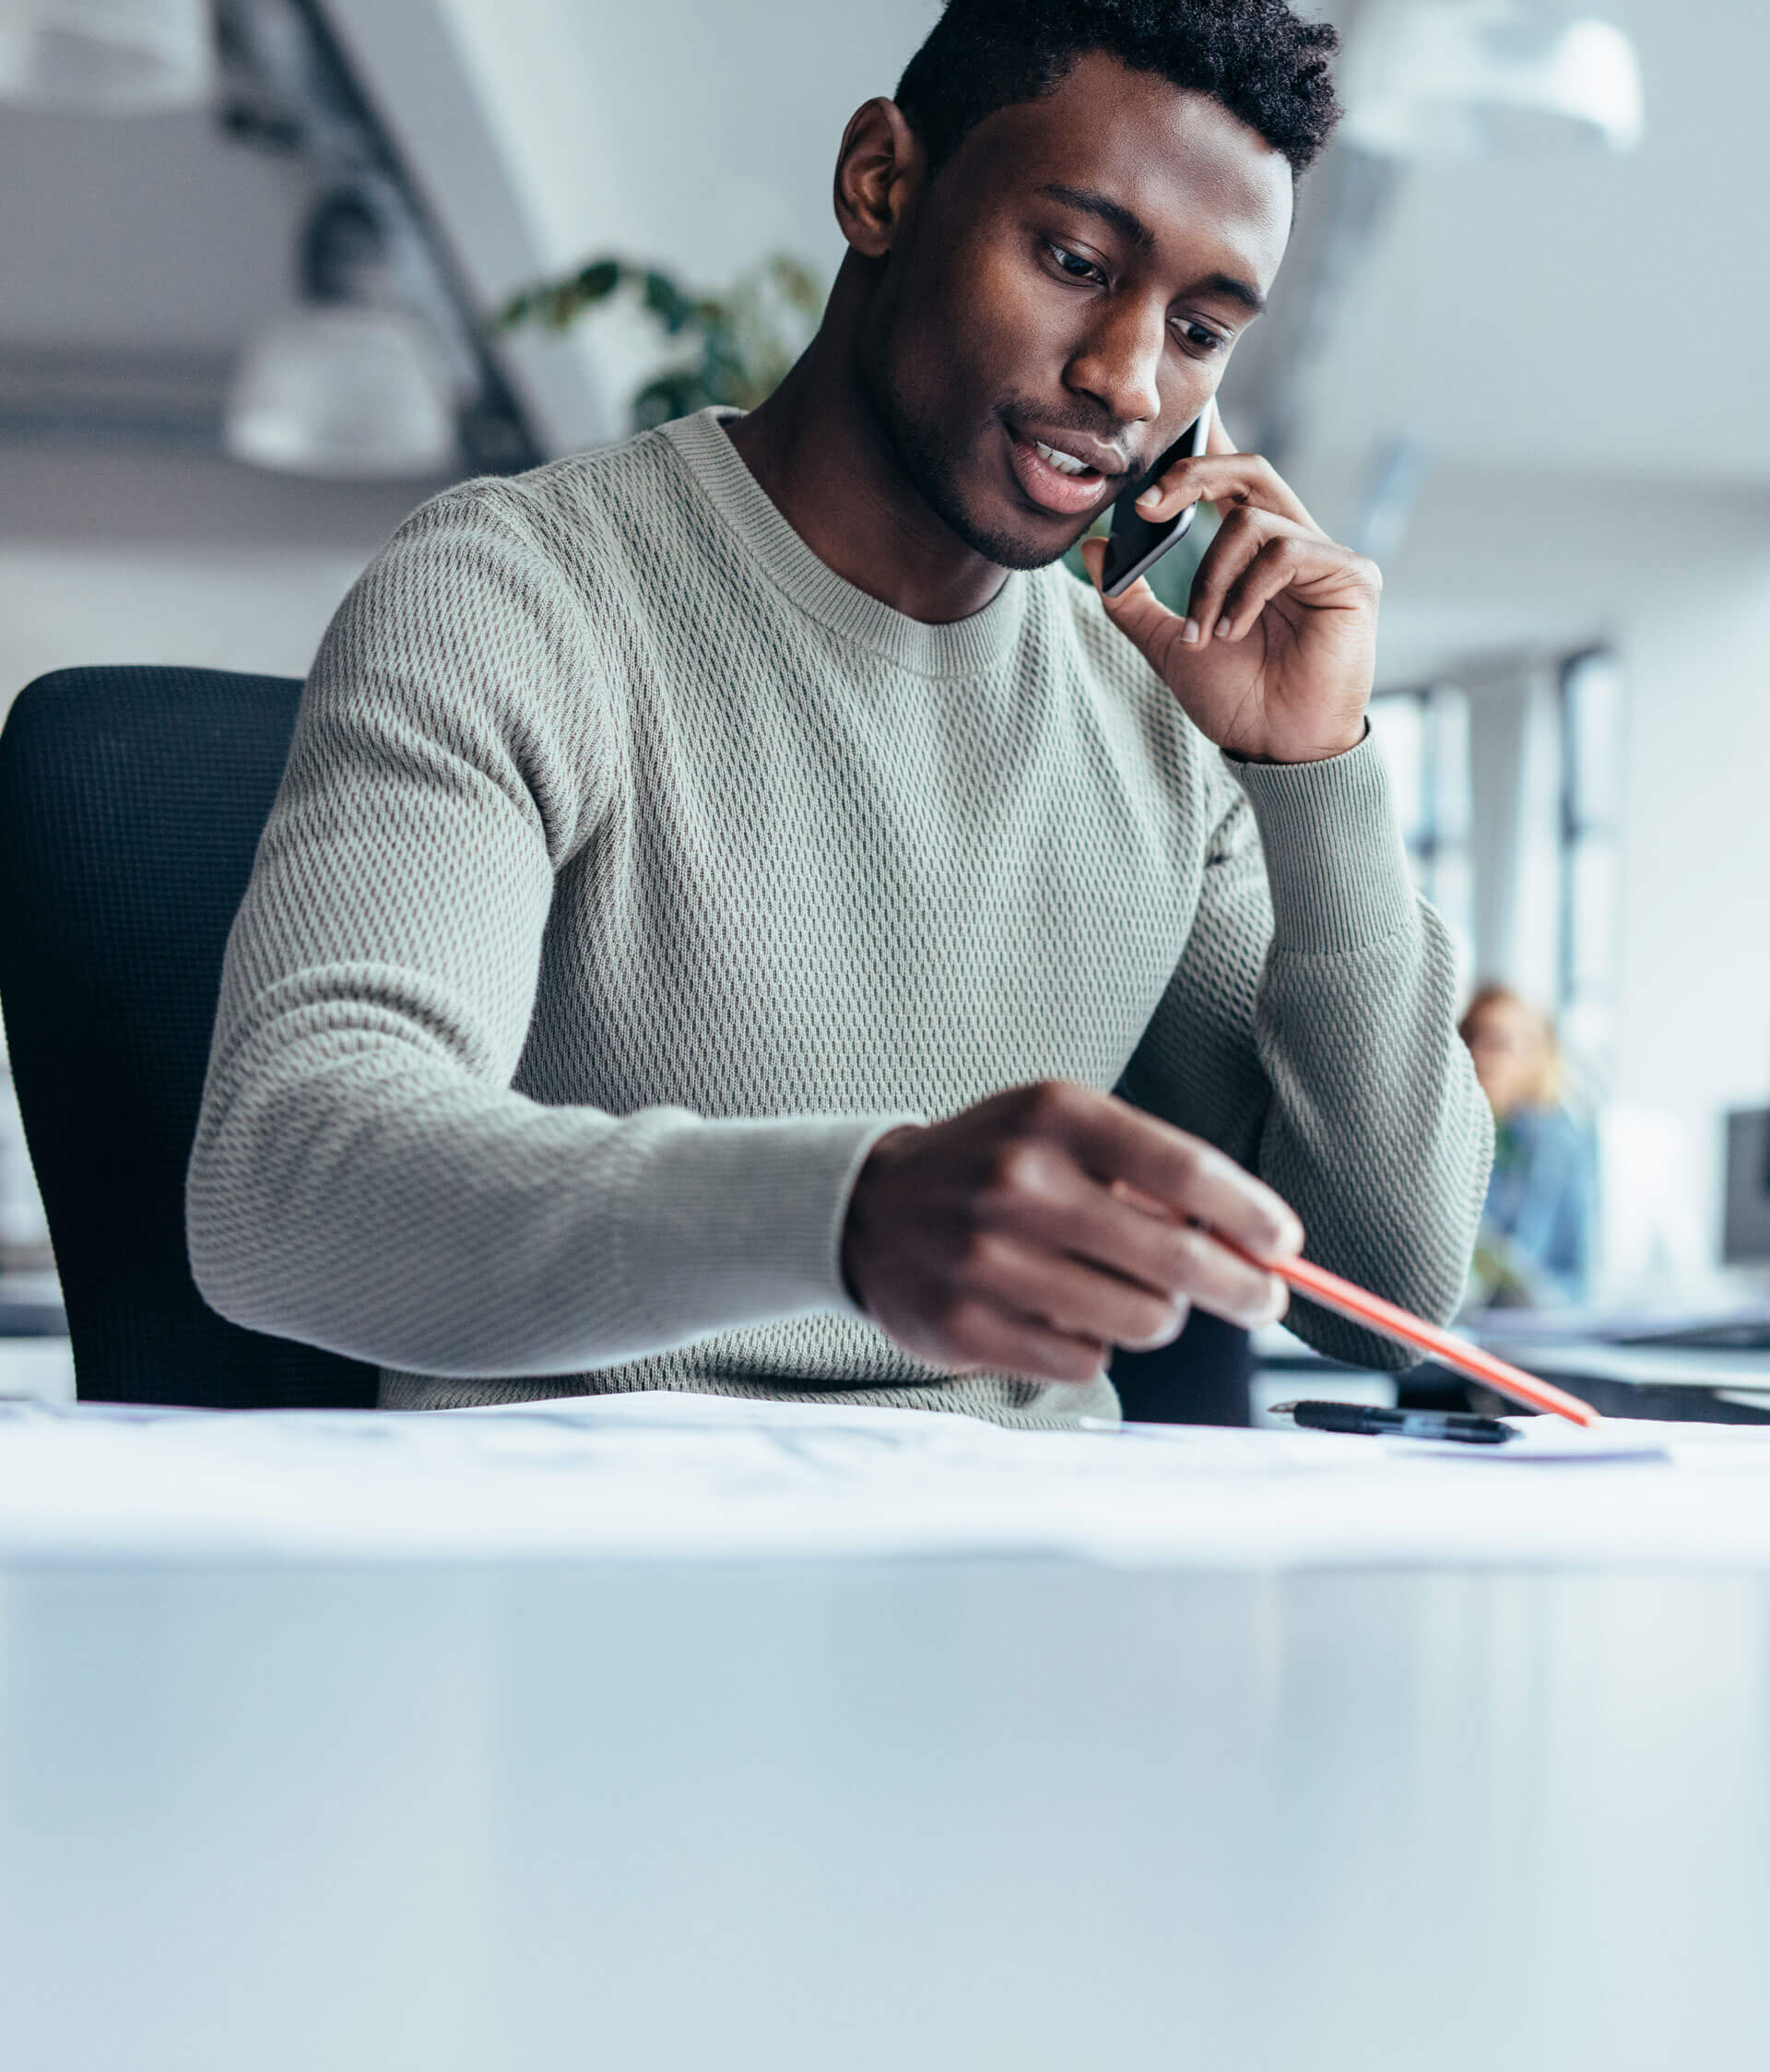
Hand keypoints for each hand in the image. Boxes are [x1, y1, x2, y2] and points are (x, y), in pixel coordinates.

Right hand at [841, 1081, 1303, 1384]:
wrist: (868, 1208)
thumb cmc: (995, 1165)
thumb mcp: (1061, 1131)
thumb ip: (1149, 1174)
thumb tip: (1255, 1243)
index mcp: (1054, 1117)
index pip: (1185, 1171)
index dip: (1250, 1215)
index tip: (1285, 1246)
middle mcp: (1019, 1184)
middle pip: (1177, 1260)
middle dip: (1240, 1288)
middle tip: (1261, 1299)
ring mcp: (988, 1260)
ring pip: (1141, 1321)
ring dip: (1154, 1316)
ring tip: (1124, 1291)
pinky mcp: (967, 1326)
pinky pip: (1085, 1361)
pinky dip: (1093, 1346)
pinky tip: (1060, 1313)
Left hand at [1078, 413, 1378, 764]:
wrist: (1275, 748)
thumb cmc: (1235, 699)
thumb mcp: (1167, 643)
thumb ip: (1130, 599)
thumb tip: (1093, 547)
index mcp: (1257, 552)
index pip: (1231, 480)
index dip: (1199, 452)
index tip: (1148, 464)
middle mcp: (1295, 543)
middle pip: (1249, 470)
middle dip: (1191, 477)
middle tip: (1147, 507)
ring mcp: (1327, 556)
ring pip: (1252, 522)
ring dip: (1210, 579)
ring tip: (1202, 633)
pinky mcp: (1353, 576)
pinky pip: (1287, 552)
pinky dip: (1246, 591)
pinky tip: (1234, 632)